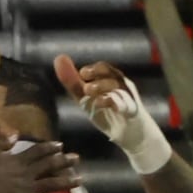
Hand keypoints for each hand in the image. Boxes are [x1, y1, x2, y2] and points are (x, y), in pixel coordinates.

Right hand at [0, 125, 78, 192]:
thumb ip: (2, 141)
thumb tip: (15, 135)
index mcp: (18, 160)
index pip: (38, 152)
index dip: (49, 148)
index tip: (60, 145)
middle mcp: (28, 173)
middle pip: (50, 165)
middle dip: (64, 161)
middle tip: (77, 159)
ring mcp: (30, 189)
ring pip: (52, 183)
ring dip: (67, 181)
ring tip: (80, 180)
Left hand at [57, 55, 172, 174]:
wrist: (130, 135)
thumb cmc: (108, 113)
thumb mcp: (86, 98)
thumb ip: (72, 82)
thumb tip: (59, 58)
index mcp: (111, 80)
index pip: (103, 68)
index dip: (93, 69)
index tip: (81, 74)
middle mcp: (121, 86)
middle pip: (112, 74)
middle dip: (98, 75)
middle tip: (84, 80)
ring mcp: (129, 98)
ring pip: (119, 88)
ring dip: (104, 87)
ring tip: (88, 92)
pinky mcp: (133, 112)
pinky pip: (127, 105)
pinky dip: (116, 103)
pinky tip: (101, 103)